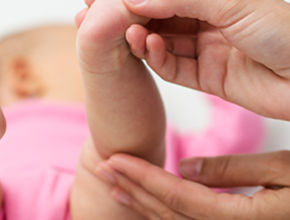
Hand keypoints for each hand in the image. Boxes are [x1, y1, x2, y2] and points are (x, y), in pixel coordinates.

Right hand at [78, 0, 289, 119]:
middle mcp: (207, 19)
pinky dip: (157, 57)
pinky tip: (149, 47)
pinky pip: (172, 66)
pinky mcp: (204, 76)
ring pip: (162, 42)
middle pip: (160, 16)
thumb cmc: (287, 32)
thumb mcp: (230, 2)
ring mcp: (204, 48)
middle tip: (105, 16)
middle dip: (133, 17)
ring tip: (130, 34)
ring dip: (144, 38)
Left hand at [96, 152, 289, 219]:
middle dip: (132, 189)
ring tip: (113, 180)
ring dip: (141, 200)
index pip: (181, 198)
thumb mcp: (285, 172)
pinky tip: (143, 198)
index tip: (113, 159)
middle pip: (170, 213)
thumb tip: (184, 167)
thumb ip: (232, 172)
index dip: (144, 178)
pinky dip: (161, 209)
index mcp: (246, 218)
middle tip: (101, 165)